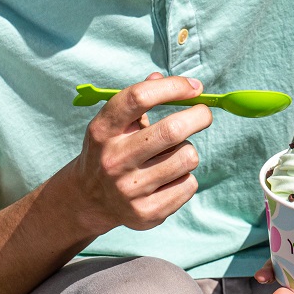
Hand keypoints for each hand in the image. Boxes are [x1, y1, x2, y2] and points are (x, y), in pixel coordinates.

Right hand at [72, 72, 211, 235]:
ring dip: (188, 151)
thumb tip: (170, 80)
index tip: (195, 87)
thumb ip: (140, 98)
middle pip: (172, 131)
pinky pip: (189, 185)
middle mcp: (113, 160)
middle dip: (199, 116)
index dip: (173, 87)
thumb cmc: (112, 148)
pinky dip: (186, 177)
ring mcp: (129, 190)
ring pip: (187, 158)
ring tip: (172, 154)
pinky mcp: (145, 213)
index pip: (139, 97)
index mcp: (103, 130)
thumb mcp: (115, 122)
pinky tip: (168, 179)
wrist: (89, 198)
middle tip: (204, 114)